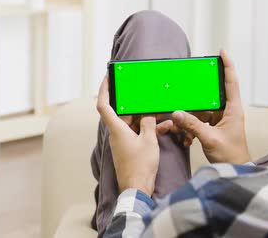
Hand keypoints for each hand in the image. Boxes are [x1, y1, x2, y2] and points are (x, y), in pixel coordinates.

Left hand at [97, 76, 168, 195]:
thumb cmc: (140, 166)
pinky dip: (148, 129)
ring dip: (146, 118)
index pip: (104, 105)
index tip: (108, 78)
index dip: (104, 90)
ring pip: (133, 122)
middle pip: (123, 112)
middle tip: (144, 93)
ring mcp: (122, 141)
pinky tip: (163, 127)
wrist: (137, 188)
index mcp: (116, 129)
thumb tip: (147, 113)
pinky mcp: (129, 147)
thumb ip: (148, 122)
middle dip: (135, 103)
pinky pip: (138, 132)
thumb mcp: (149, 140)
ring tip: (162, 115)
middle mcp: (116, 133)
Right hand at [160, 50, 250, 163]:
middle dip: (196, 97)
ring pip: (201, 111)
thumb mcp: (210, 139)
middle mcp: (228, 112)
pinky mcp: (213, 128)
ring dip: (190, 119)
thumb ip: (193, 125)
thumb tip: (177, 113)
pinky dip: (190, 128)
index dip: (228, 66)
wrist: (234, 171)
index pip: (231, 83)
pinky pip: (199, 122)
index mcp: (233, 110)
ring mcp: (220, 120)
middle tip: (185, 90)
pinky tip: (186, 139)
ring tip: (180, 128)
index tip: (223, 52)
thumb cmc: (231, 156)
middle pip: (211, 95)